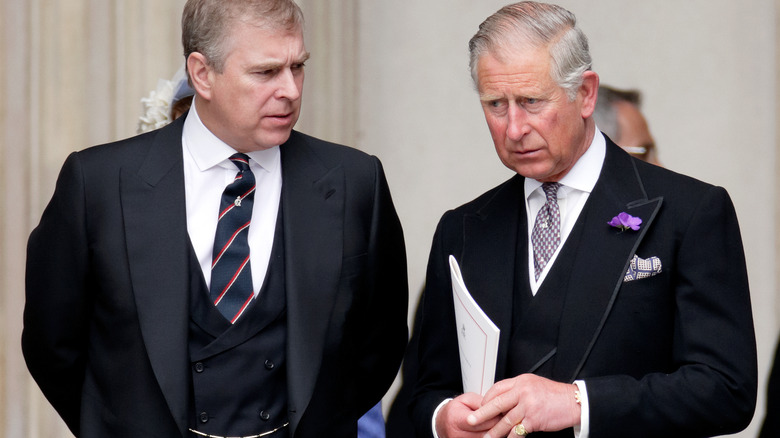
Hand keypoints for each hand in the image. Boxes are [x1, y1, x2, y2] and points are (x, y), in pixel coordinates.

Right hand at [436, 392, 500, 437]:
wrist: (443, 422)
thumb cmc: (455, 409)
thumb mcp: (466, 400)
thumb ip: (481, 403)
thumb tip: (498, 408)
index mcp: (456, 419)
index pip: (480, 420)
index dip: (495, 416)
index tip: (504, 411)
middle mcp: (457, 434)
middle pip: (485, 432)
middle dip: (498, 425)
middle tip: (508, 417)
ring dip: (496, 432)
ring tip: (503, 424)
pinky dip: (490, 436)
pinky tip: (495, 430)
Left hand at [466, 374, 580, 436]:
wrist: (573, 402)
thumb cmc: (555, 395)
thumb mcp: (534, 385)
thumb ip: (518, 390)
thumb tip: (503, 399)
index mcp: (521, 381)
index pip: (497, 388)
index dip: (487, 399)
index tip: (480, 406)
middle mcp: (523, 391)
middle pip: (496, 403)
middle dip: (481, 414)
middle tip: (470, 421)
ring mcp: (528, 405)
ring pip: (505, 420)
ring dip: (494, 431)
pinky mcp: (534, 419)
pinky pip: (518, 431)